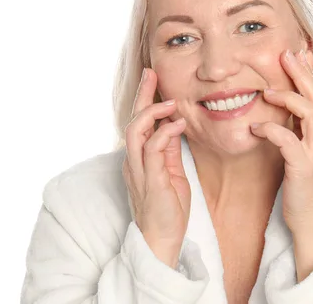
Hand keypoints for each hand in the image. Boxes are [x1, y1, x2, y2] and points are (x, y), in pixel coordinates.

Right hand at [123, 67, 190, 267]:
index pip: (139, 122)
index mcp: (138, 158)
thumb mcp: (170, 172)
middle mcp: (133, 161)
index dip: (144, 99)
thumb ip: (168, 150)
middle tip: (151, 73)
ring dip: (152, 113)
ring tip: (170, 101)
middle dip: (142, 95)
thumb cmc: (167, 208)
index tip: (152, 78)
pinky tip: (179, 124)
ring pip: (135, 132)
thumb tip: (174, 126)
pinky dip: (165, 134)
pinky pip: (153, 151)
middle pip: (133, 120)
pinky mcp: (151, 181)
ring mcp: (139, 171)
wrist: (162, 239)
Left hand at [250, 49, 312, 237]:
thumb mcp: (305, 155)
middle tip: (285, 54)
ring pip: (310, 113)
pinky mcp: (304, 168)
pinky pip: (289, 141)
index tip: (295, 55)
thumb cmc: (306, 189)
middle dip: (301, 74)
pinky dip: (272, 130)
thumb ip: (299, 133)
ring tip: (266, 91)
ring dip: (288, 98)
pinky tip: (256, 128)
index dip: (307, 75)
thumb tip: (285, 113)